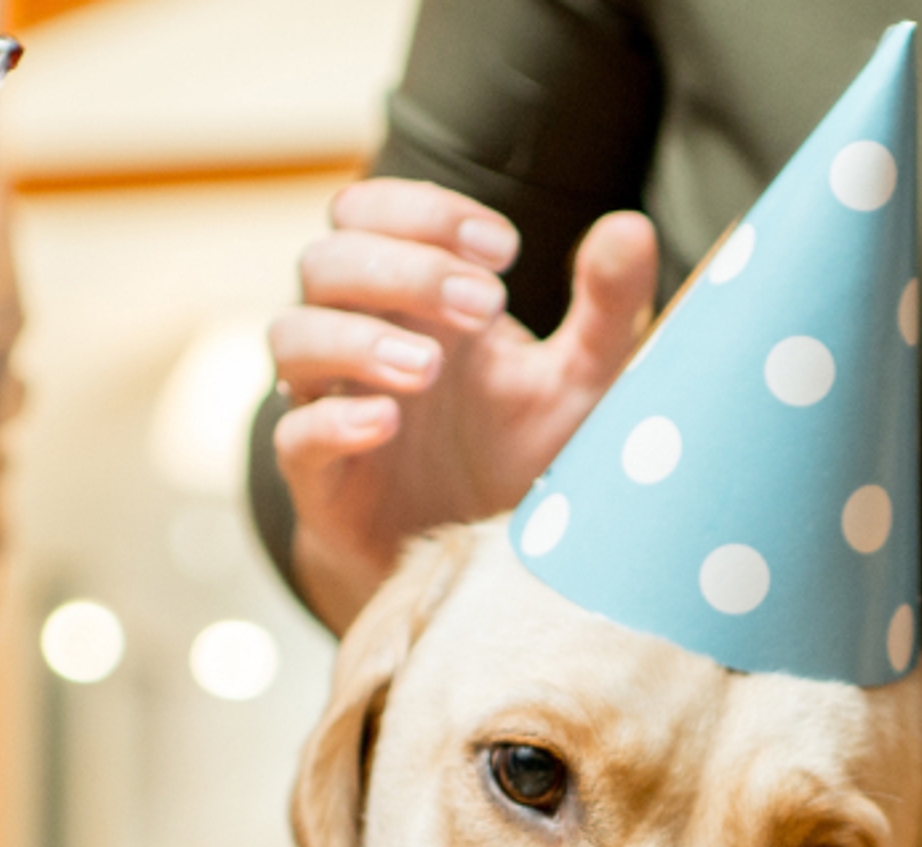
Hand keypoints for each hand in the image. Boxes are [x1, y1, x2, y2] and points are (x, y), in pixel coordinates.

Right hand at [270, 179, 662, 627]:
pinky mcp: (320, 480)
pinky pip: (293, 435)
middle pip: (326, 259)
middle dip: (404, 269)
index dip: (424, 212)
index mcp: (412, 297)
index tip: (505, 250)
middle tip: (486, 306)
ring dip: (356, 337)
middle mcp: (360, 336)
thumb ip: (605, 306)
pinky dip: (332, 421)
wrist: (482, 559)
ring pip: (292, 336)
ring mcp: (332, 404)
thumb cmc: (520, 453)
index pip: (372, 212)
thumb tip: (629, 226)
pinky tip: (385, 422)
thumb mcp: (578, 379)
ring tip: (431, 370)